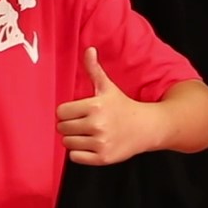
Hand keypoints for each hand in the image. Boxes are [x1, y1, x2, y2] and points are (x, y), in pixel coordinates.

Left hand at [58, 47, 152, 164]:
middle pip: (62, 128)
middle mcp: (97, 125)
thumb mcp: (108, 87)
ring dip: (74, 139)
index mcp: (95, 106)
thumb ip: (94, 69)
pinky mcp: (103, 158)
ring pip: (67, 143)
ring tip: (87, 134)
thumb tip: (89, 50)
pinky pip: (75, 157)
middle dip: (69, 125)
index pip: (61, 112)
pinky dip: (79, 153)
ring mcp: (100, 142)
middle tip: (82, 123)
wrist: (147, 128)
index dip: (66, 112)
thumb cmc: (123, 106)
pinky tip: (90, 145)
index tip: (76, 112)